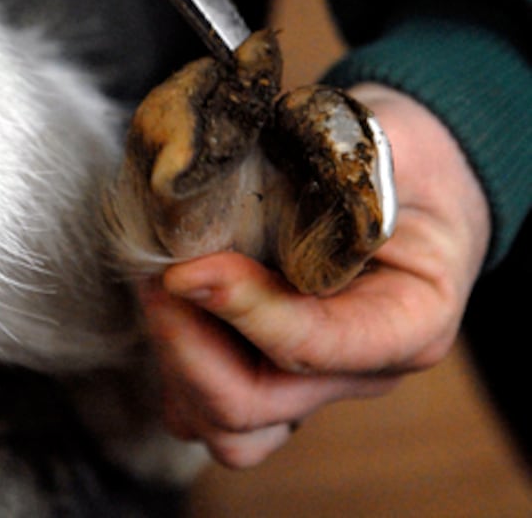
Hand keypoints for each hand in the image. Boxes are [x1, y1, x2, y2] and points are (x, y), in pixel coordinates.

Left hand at [139, 84, 490, 467]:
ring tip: (159, 291)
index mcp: (409, 319)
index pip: (317, 344)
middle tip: (156, 275)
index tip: (186, 268)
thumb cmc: (410, 161)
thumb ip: (340, 162)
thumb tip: (247, 176)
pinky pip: (212, 410)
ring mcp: (316, 380)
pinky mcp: (275, 371)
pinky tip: (170, 306)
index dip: (243, 309)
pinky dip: (177, 372)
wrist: (416, 179)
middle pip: (260, 404)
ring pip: (230, 430)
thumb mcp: (395, 142)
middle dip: (189, 344)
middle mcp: (362, 369)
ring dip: (178, 366)